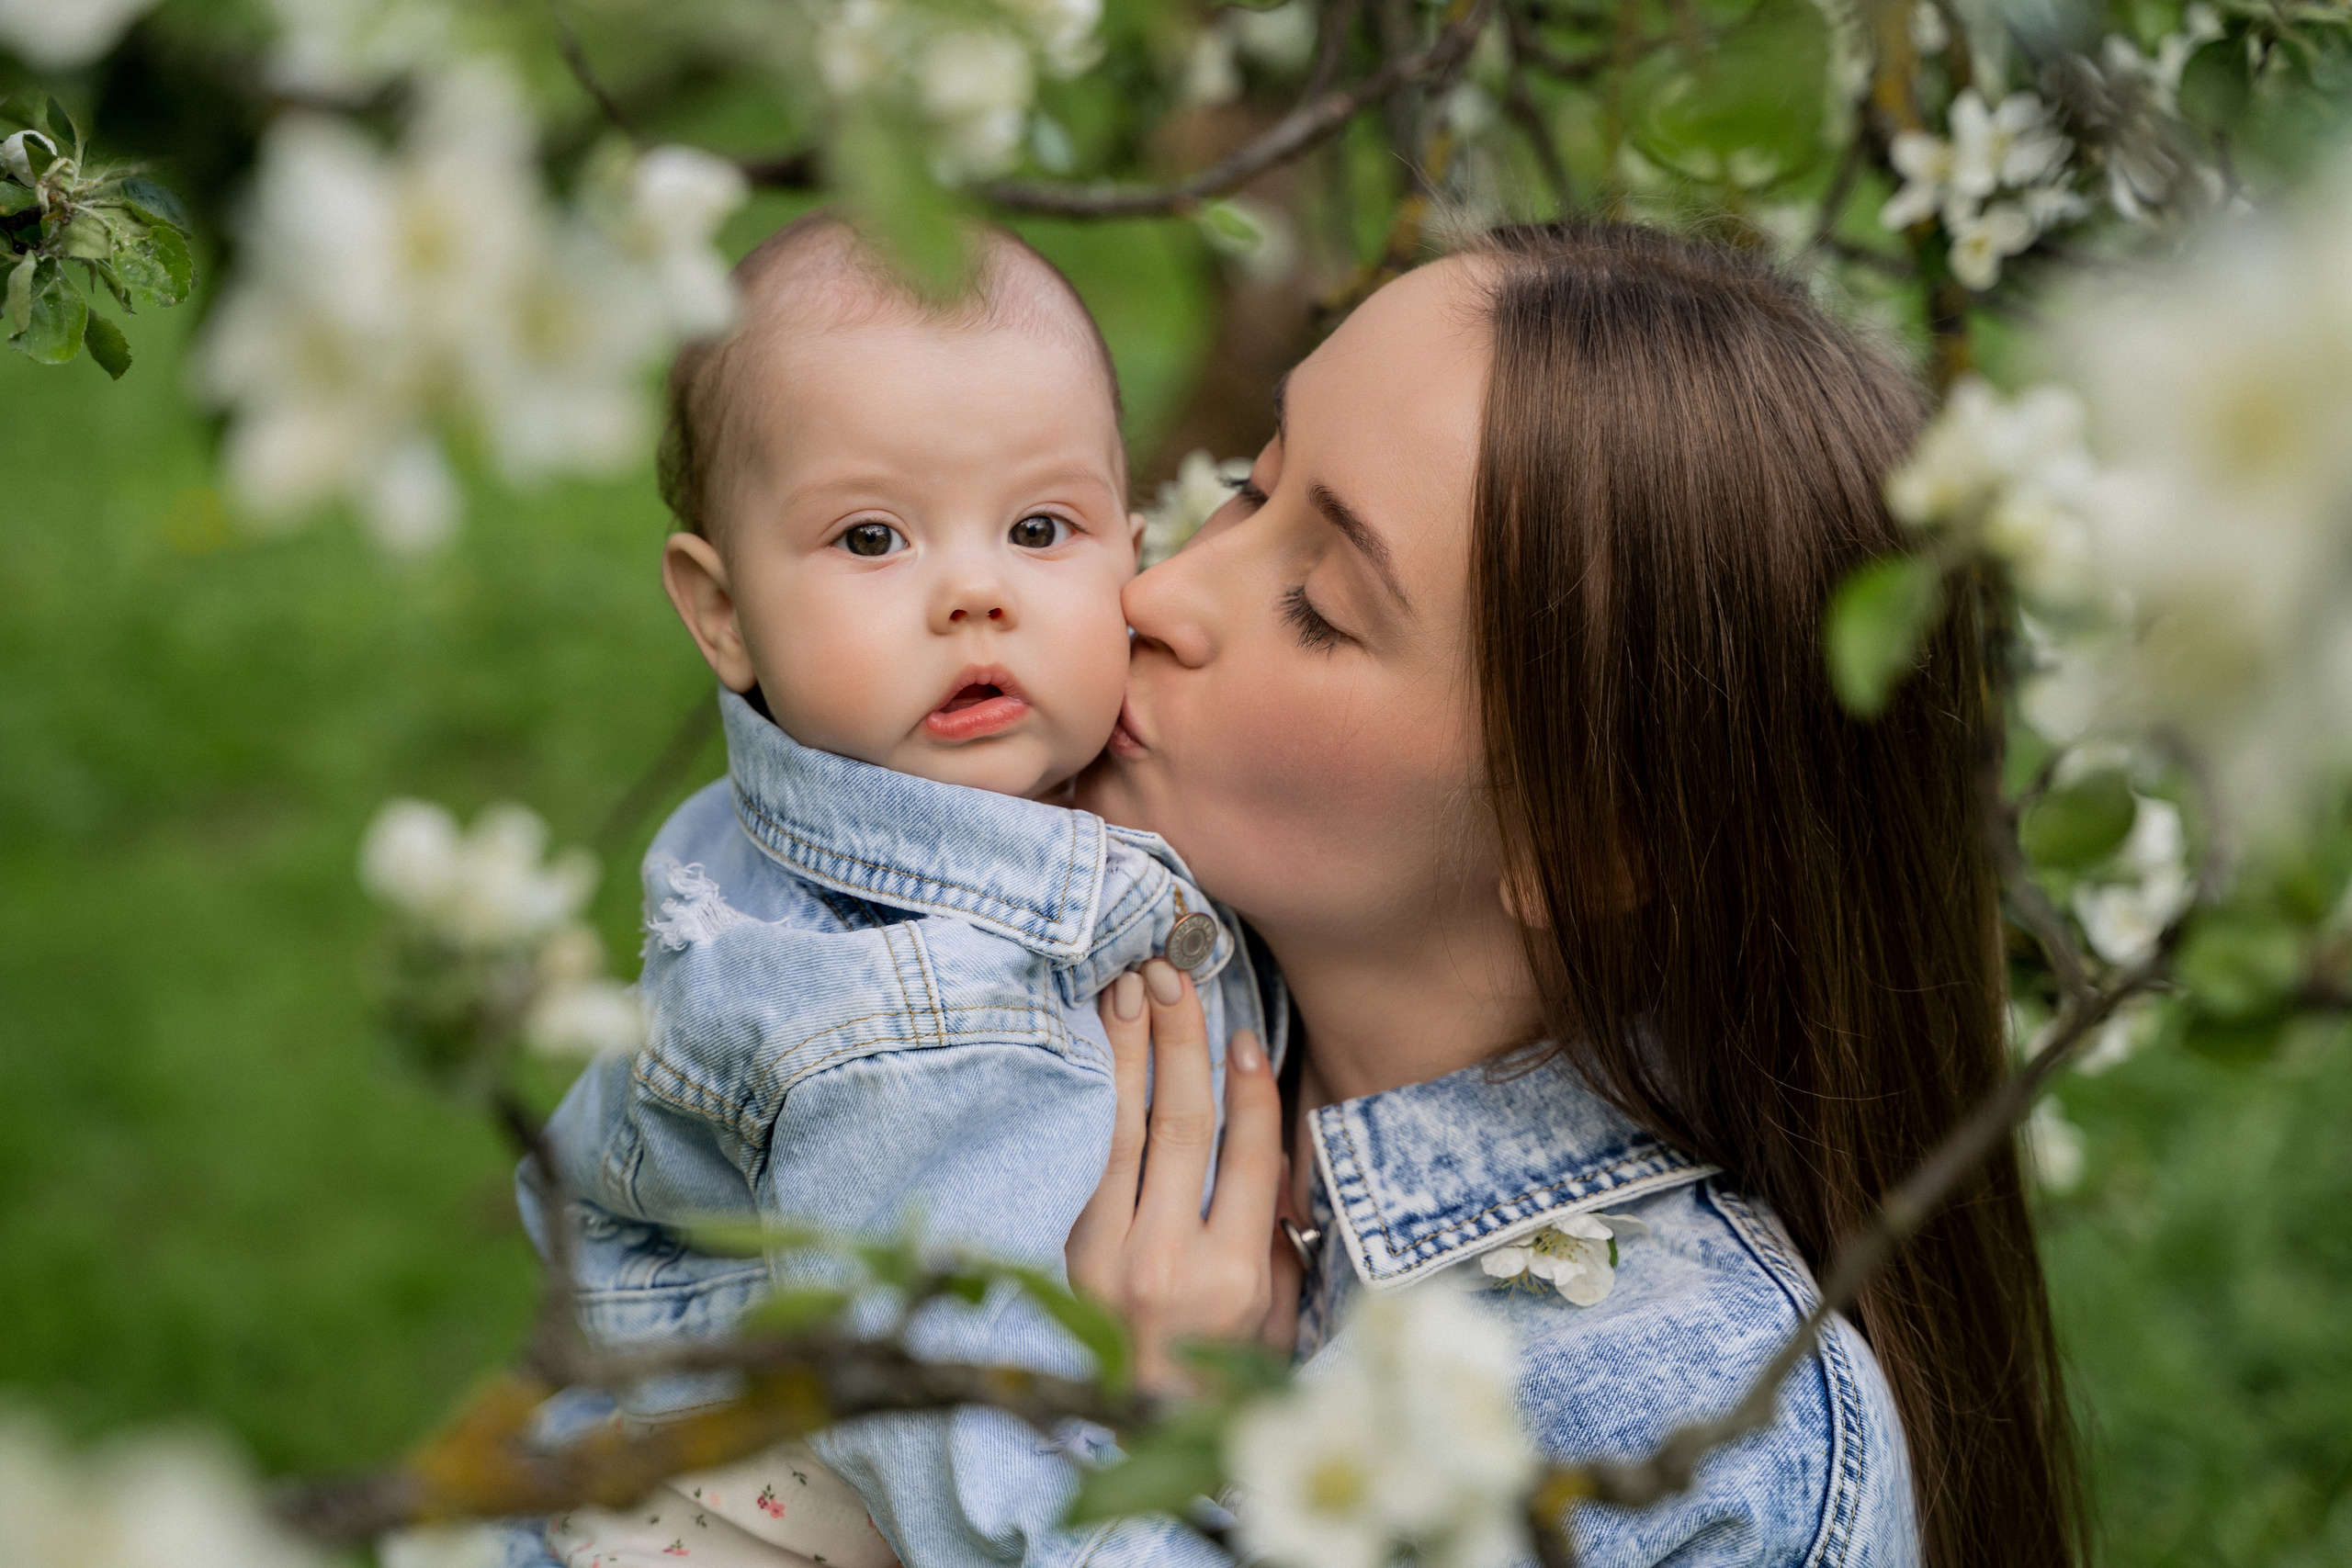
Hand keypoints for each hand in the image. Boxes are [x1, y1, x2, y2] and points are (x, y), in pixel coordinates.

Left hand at [1067, 959, 1300, 1393]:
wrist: (1134, 1434)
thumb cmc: (1222, 1374)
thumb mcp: (1274, 1314)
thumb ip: (1276, 1235)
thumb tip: (1269, 1153)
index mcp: (1234, 1276)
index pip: (1247, 1157)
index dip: (1250, 1090)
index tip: (1245, 1034)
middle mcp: (1168, 1260)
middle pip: (1181, 1126)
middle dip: (1181, 1044)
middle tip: (1176, 975)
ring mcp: (1109, 1255)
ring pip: (1122, 1130)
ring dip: (1126, 1051)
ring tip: (1128, 987)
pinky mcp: (1069, 1251)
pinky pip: (1085, 1157)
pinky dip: (1089, 1096)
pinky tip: (1088, 1047)